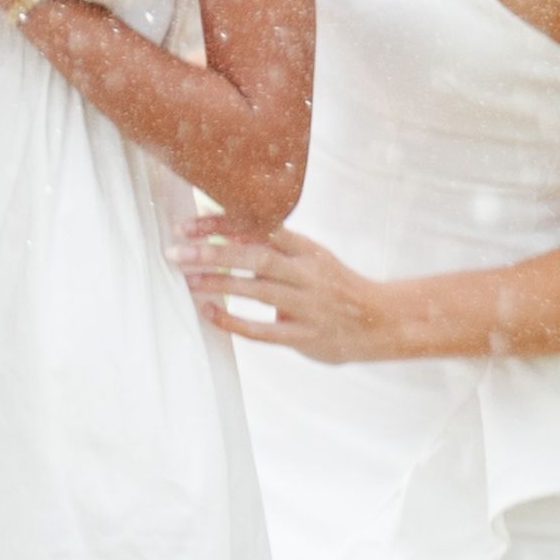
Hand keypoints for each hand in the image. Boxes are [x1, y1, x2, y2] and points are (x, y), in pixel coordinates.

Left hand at [173, 222, 385, 362]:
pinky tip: (209, 313)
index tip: (189, 224)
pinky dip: (234, 321)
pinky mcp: (307, 336)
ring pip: (258, 289)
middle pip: (256, 255)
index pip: (261, 227)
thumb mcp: (311, 258)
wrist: (383, 322)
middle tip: (176, 251)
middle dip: (213, 252)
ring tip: (187, 279)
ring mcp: (308, 305)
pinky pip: (265, 330)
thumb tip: (225, 231)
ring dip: (219, 283)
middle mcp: (307, 273)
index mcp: (307, 249)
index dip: (223, 223)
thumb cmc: (336, 286)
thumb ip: (274, 248)